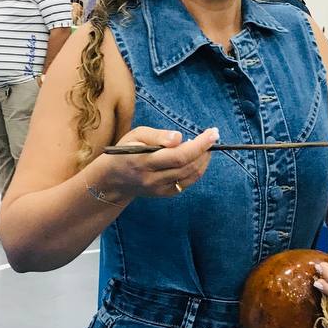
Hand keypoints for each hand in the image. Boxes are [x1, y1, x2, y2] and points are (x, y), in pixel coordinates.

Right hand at [96, 126, 218, 200]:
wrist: (114, 179)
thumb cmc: (126, 151)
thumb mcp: (136, 135)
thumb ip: (158, 136)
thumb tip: (179, 137)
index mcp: (143, 161)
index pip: (178, 156)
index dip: (199, 145)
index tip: (212, 133)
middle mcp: (152, 178)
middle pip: (187, 166)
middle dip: (205, 150)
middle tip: (212, 135)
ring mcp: (159, 189)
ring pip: (191, 175)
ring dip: (203, 159)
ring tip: (204, 145)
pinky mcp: (165, 194)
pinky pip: (187, 182)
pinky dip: (197, 168)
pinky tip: (196, 157)